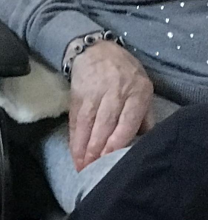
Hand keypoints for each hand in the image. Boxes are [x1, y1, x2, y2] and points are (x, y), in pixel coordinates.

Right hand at [68, 40, 154, 170]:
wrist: (95, 50)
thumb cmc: (124, 72)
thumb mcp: (143, 87)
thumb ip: (145, 113)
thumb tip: (144, 140)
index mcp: (136, 94)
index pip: (126, 122)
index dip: (116, 142)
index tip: (109, 159)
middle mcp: (114, 94)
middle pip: (104, 125)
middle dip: (97, 149)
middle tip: (92, 169)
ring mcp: (94, 94)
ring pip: (88, 124)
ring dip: (83, 147)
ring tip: (81, 165)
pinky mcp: (77, 95)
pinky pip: (75, 119)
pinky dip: (74, 137)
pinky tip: (74, 151)